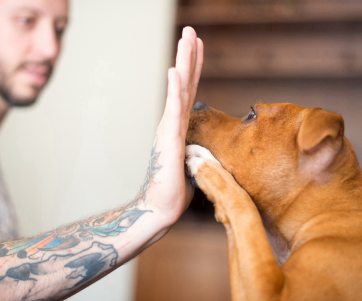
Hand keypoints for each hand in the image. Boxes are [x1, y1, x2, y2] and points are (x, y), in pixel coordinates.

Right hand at [143, 27, 202, 225]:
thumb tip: (202, 148)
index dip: (194, 68)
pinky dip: (174, 89)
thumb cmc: (174, 190)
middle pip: (184, 82)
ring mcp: (170, 128)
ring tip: (186, 37)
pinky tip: (174, 69)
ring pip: (180, 89)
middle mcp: (173, 122)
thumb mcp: (193, 163)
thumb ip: (196, 150)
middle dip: (188, 55)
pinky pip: (173, 110)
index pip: (189, 91)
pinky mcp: (169, 139)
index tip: (197, 46)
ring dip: (184, 62)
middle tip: (190, 30)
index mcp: (180, 126)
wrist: (160, 209)